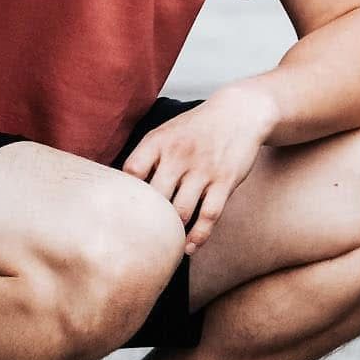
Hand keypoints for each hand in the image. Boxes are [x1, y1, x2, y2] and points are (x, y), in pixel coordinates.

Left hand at [121, 85, 274, 253]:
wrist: (239, 112)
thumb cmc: (195, 129)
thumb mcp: (166, 133)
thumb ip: (146, 158)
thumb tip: (120, 190)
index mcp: (158, 141)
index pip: (132, 172)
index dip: (124, 195)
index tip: (120, 212)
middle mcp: (178, 154)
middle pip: (154, 198)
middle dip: (146, 221)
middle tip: (137, 242)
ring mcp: (203, 168)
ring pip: (181, 211)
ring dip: (172, 233)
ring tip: (163, 246)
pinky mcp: (225, 181)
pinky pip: (209, 215)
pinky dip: (198, 236)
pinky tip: (189, 247)